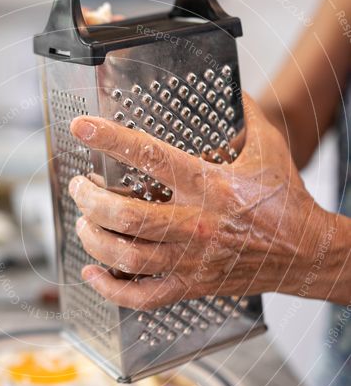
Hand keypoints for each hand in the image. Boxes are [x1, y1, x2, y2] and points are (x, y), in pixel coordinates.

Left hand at [68, 93, 332, 309]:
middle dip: (90, 199)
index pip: (152, 157)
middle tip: (80, 186)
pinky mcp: (190, 285)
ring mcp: (191, 260)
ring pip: (127, 256)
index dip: (111, 140)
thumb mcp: (270, 148)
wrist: (305, 253)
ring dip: (94, 238)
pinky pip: (142, 297)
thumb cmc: (285, 201)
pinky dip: (110, 288)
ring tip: (84, 221)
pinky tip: (93, 272)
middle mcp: (197, 224)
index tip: (82, 128)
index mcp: (211, 185)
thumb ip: (247, 115)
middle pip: (127, 216)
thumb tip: (231, 88)